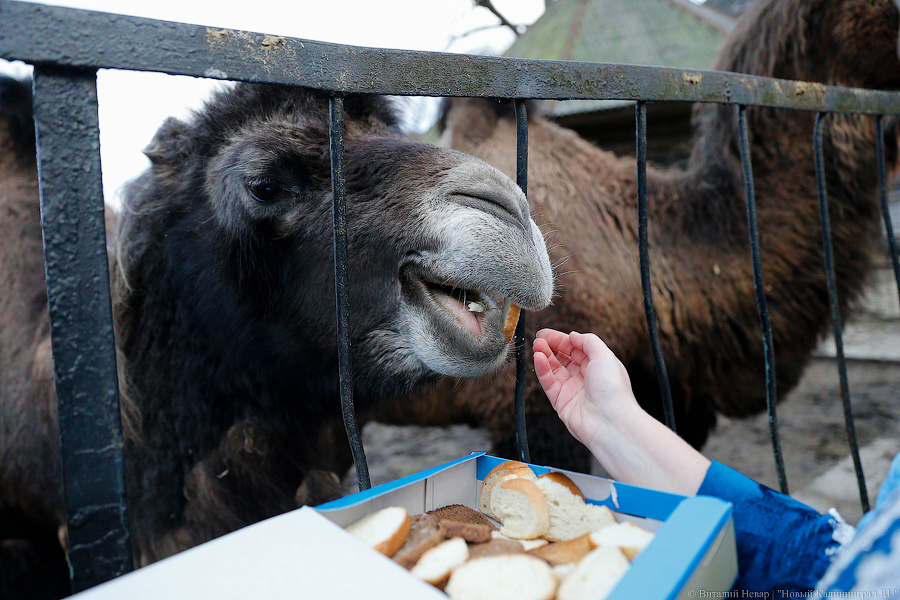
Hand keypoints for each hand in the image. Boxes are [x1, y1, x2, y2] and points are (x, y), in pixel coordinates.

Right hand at [533, 328, 709, 494]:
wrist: (609, 421)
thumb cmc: (612, 389)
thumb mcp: (604, 355)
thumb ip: (588, 341)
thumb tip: (573, 335)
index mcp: (598, 367)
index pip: (577, 349)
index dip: (562, 340)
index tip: (548, 334)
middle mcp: (585, 378)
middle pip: (564, 358)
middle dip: (551, 347)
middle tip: (539, 339)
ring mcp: (572, 390)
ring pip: (554, 369)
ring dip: (544, 356)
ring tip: (536, 346)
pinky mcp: (561, 402)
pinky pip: (549, 382)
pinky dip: (542, 369)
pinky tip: (538, 358)